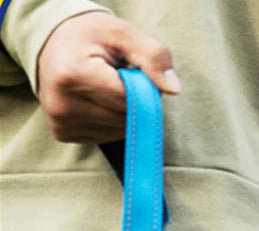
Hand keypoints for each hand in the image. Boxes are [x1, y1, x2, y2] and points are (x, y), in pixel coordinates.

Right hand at [36, 11, 179, 142]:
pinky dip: (110, 121)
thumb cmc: (92, 36)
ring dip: (123, 113)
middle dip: (132, 101)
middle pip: (126, 120)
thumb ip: (152, 56)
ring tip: (104, 86)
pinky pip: (106, 136)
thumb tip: (173, 89)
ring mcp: (61, 122)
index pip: (130, 101)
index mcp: (74, 75)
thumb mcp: (123, 33)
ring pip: (119, 131)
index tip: (131, 71)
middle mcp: (63, 105)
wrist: (53, 42)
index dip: (141, 88)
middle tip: (116, 77)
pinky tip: (95, 100)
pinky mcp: (63, 133)